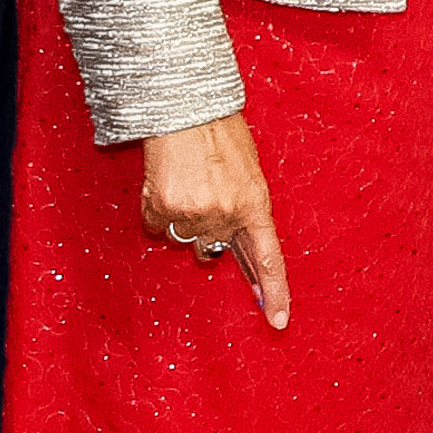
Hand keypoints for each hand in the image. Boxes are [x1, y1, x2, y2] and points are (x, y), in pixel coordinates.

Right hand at [137, 111, 291, 327]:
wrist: (186, 110)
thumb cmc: (221, 136)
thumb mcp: (249, 172)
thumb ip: (243, 209)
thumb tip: (226, 246)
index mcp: (256, 204)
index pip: (269, 258)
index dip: (273, 292)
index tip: (277, 322)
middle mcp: (225, 215)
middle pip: (213, 249)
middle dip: (210, 233)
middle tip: (206, 196)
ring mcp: (192, 215)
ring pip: (183, 237)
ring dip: (183, 219)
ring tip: (186, 182)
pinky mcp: (162, 210)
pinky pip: (156, 225)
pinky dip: (158, 211)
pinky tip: (166, 184)